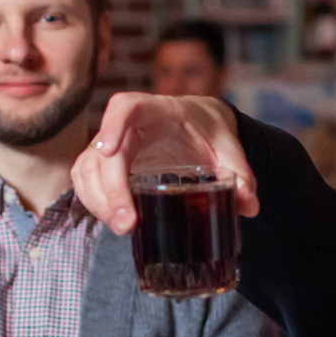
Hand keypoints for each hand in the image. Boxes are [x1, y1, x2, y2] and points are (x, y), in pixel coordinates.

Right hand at [72, 93, 257, 233]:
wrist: (195, 126)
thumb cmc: (207, 132)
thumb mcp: (228, 148)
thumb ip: (241, 173)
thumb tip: (249, 206)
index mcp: (155, 111)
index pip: (124, 107)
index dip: (112, 125)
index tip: (108, 151)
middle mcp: (125, 126)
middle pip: (102, 152)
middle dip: (110, 189)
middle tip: (128, 224)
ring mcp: (110, 145)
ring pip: (87, 169)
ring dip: (98, 201)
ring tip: (124, 229)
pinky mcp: (105, 165)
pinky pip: (86, 182)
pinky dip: (94, 203)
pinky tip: (115, 221)